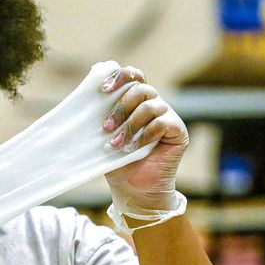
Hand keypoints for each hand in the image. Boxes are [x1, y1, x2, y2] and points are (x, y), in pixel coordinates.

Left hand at [100, 65, 188, 209]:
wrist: (133, 189)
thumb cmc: (117, 162)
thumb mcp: (103, 136)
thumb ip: (100, 113)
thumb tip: (86, 90)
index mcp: (135, 101)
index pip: (133, 76)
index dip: (120, 76)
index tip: (104, 89)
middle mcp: (153, 104)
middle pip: (140, 88)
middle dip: (120, 107)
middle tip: (106, 127)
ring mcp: (167, 116)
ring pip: (150, 105)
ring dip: (130, 125)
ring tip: (116, 144)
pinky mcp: (178, 131)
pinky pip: (162, 123)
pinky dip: (146, 134)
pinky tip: (135, 148)